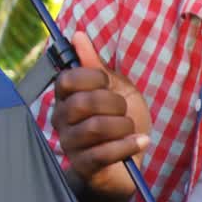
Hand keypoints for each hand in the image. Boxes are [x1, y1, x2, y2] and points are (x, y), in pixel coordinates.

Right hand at [53, 32, 152, 200]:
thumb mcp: (116, 89)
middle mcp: (61, 119)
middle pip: (84, 102)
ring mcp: (70, 144)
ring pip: (95, 127)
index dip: (94, 78)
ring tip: (131, 128)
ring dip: (123, 126)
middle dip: (114, 104)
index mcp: (66, 97)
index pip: (68, 79)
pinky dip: (128, 146)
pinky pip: (103, 153)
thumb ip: (97, 66)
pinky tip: (140, 142)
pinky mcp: (84, 166)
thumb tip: (78, 35)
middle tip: (124, 110)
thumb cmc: (120, 123)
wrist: (127, 164)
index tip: (109, 85)